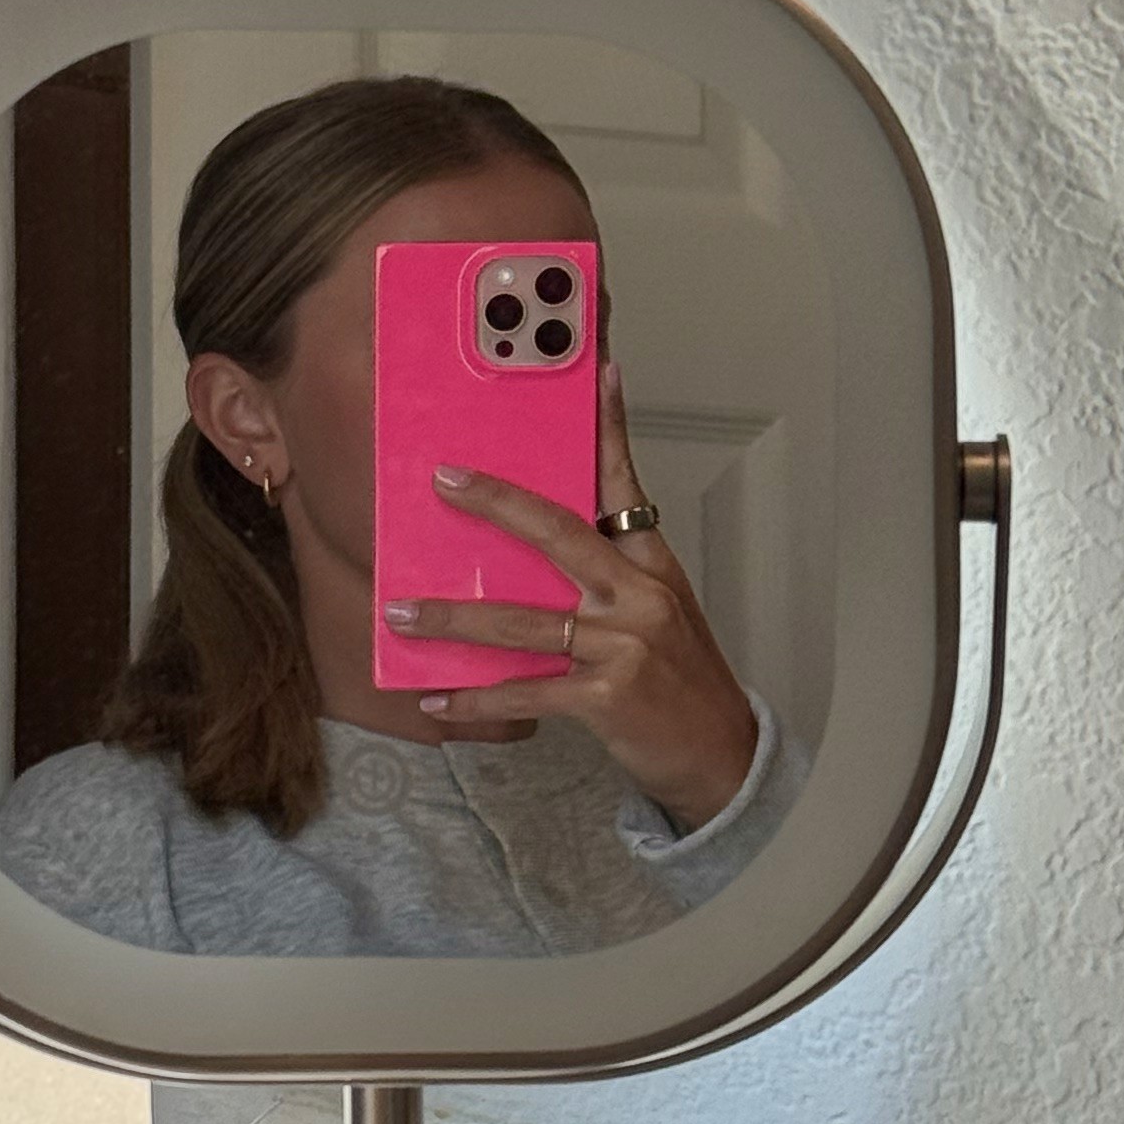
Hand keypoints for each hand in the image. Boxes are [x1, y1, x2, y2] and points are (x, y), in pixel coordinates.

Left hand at [385, 362, 762, 830]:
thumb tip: (540, 553)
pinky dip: (477, 701)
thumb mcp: (659, 610)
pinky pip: (525, 693)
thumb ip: (609, 576)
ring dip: (454, 619)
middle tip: (444, 481)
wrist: (720, 751)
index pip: (626, 484)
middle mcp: (639, 595)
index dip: (611, 428)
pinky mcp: (606, 697)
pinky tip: (439, 701)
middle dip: (496, 503)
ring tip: (403, 613)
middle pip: (557, 533)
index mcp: (651, 565)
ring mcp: (623, 645)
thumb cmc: (679, 677)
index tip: (599, 372)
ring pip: (523, 622)